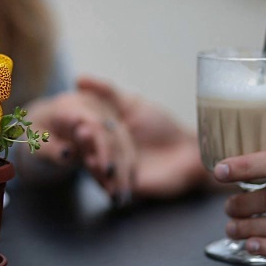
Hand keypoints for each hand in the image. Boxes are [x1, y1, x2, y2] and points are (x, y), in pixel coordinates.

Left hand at [19, 89, 136, 204]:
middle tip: (117, 189)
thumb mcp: (35, 141)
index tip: (105, 169)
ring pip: (121, 144)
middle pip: (112, 134)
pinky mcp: (109, 134)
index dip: (103, 146)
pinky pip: (119, 152)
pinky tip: (119, 194)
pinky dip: (121, 172)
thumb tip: (68, 154)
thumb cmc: (36, 132)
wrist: (44, 124)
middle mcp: (92, 109)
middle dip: (116, 161)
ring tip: (119, 197)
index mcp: (72, 106)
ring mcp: (103, 120)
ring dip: (123, 170)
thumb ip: (51, 148)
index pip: (95, 124)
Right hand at [77, 76, 206, 199]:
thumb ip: (107, 92)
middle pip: (90, 150)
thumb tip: (79, 78)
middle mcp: (106, 151)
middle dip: (86, 143)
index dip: (81, 125)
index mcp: (105, 132)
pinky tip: (106, 173)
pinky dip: (107, 181)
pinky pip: (113, 185)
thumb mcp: (133, 104)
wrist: (188, 152)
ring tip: (90, 155)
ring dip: (93, 163)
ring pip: (98, 169)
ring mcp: (115, 170)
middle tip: (83, 133)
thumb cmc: (162, 125)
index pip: (87, 129)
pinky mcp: (125, 187)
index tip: (77, 118)